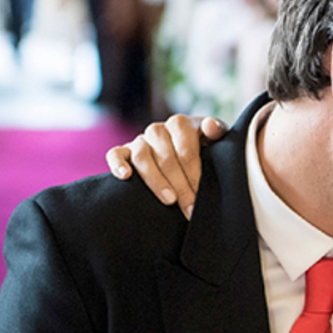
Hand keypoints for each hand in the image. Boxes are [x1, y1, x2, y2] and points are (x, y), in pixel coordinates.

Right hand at [105, 115, 226, 216]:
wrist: (191, 153)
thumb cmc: (205, 149)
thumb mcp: (216, 140)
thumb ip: (217, 131)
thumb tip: (210, 126)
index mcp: (180, 124)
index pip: (185, 149)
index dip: (193, 174)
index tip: (201, 195)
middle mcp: (158, 130)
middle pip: (166, 157)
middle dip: (180, 185)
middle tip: (190, 207)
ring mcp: (140, 140)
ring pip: (142, 156)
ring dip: (155, 180)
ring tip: (169, 200)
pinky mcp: (124, 152)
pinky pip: (115, 154)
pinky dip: (118, 164)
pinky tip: (125, 177)